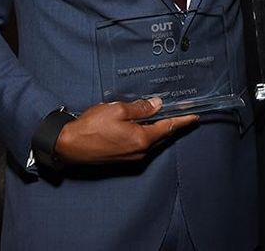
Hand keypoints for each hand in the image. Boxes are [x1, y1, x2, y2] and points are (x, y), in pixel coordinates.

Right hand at [54, 96, 197, 163]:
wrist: (69, 146)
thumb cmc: (92, 127)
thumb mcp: (117, 110)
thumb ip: (140, 108)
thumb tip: (157, 105)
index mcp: (142, 139)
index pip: (168, 128)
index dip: (183, 121)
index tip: (195, 117)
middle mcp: (140, 152)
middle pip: (161, 136)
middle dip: (171, 124)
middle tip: (182, 114)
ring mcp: (131, 158)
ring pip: (150, 141)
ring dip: (157, 129)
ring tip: (163, 117)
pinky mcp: (121, 158)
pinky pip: (140, 145)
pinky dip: (145, 135)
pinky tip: (142, 126)